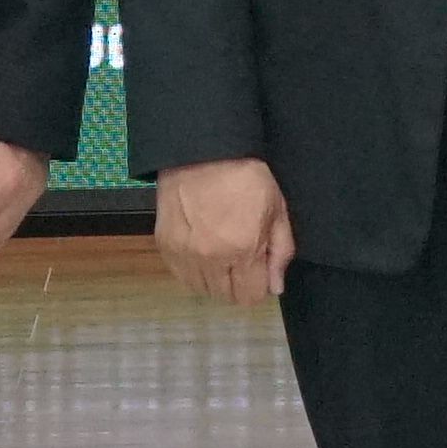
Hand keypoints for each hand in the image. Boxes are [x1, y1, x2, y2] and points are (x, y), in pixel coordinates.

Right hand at [154, 157, 293, 306]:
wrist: (202, 150)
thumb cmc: (246, 176)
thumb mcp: (276, 209)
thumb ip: (280, 252)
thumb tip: (275, 288)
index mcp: (243, 250)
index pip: (251, 297)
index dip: (259, 284)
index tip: (259, 267)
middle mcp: (211, 260)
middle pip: (227, 297)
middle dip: (239, 283)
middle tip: (241, 256)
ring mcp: (184, 255)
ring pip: (203, 290)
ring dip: (215, 279)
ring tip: (220, 252)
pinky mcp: (166, 247)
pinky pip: (182, 276)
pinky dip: (194, 270)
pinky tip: (202, 249)